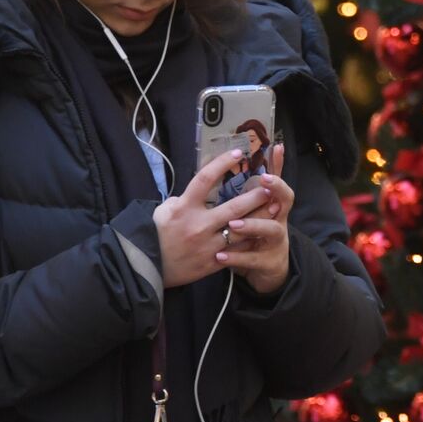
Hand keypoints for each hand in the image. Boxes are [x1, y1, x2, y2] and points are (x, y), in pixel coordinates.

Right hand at [152, 148, 275, 288]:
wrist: (147, 268)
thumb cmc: (156, 234)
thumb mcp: (164, 210)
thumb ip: (183, 197)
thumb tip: (202, 189)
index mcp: (184, 208)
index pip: (205, 179)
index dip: (222, 163)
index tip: (239, 153)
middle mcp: (198, 225)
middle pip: (234, 207)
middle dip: (256, 196)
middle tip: (271, 185)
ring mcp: (207, 245)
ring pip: (242, 230)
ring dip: (260, 218)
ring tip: (275, 207)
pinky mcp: (213, 262)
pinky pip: (238, 250)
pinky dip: (251, 240)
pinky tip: (263, 231)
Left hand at [215, 143, 293, 295]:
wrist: (268, 271)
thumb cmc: (257, 235)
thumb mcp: (255, 211)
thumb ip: (248, 188)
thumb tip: (236, 163)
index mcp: (274, 206)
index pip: (279, 181)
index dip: (279, 167)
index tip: (274, 151)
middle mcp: (280, 220)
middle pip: (284, 201)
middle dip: (275, 189)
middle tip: (262, 181)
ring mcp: (276, 242)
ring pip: (272, 230)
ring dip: (253, 224)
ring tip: (233, 224)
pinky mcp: (269, 262)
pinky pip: (253, 259)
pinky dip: (236, 257)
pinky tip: (220, 255)